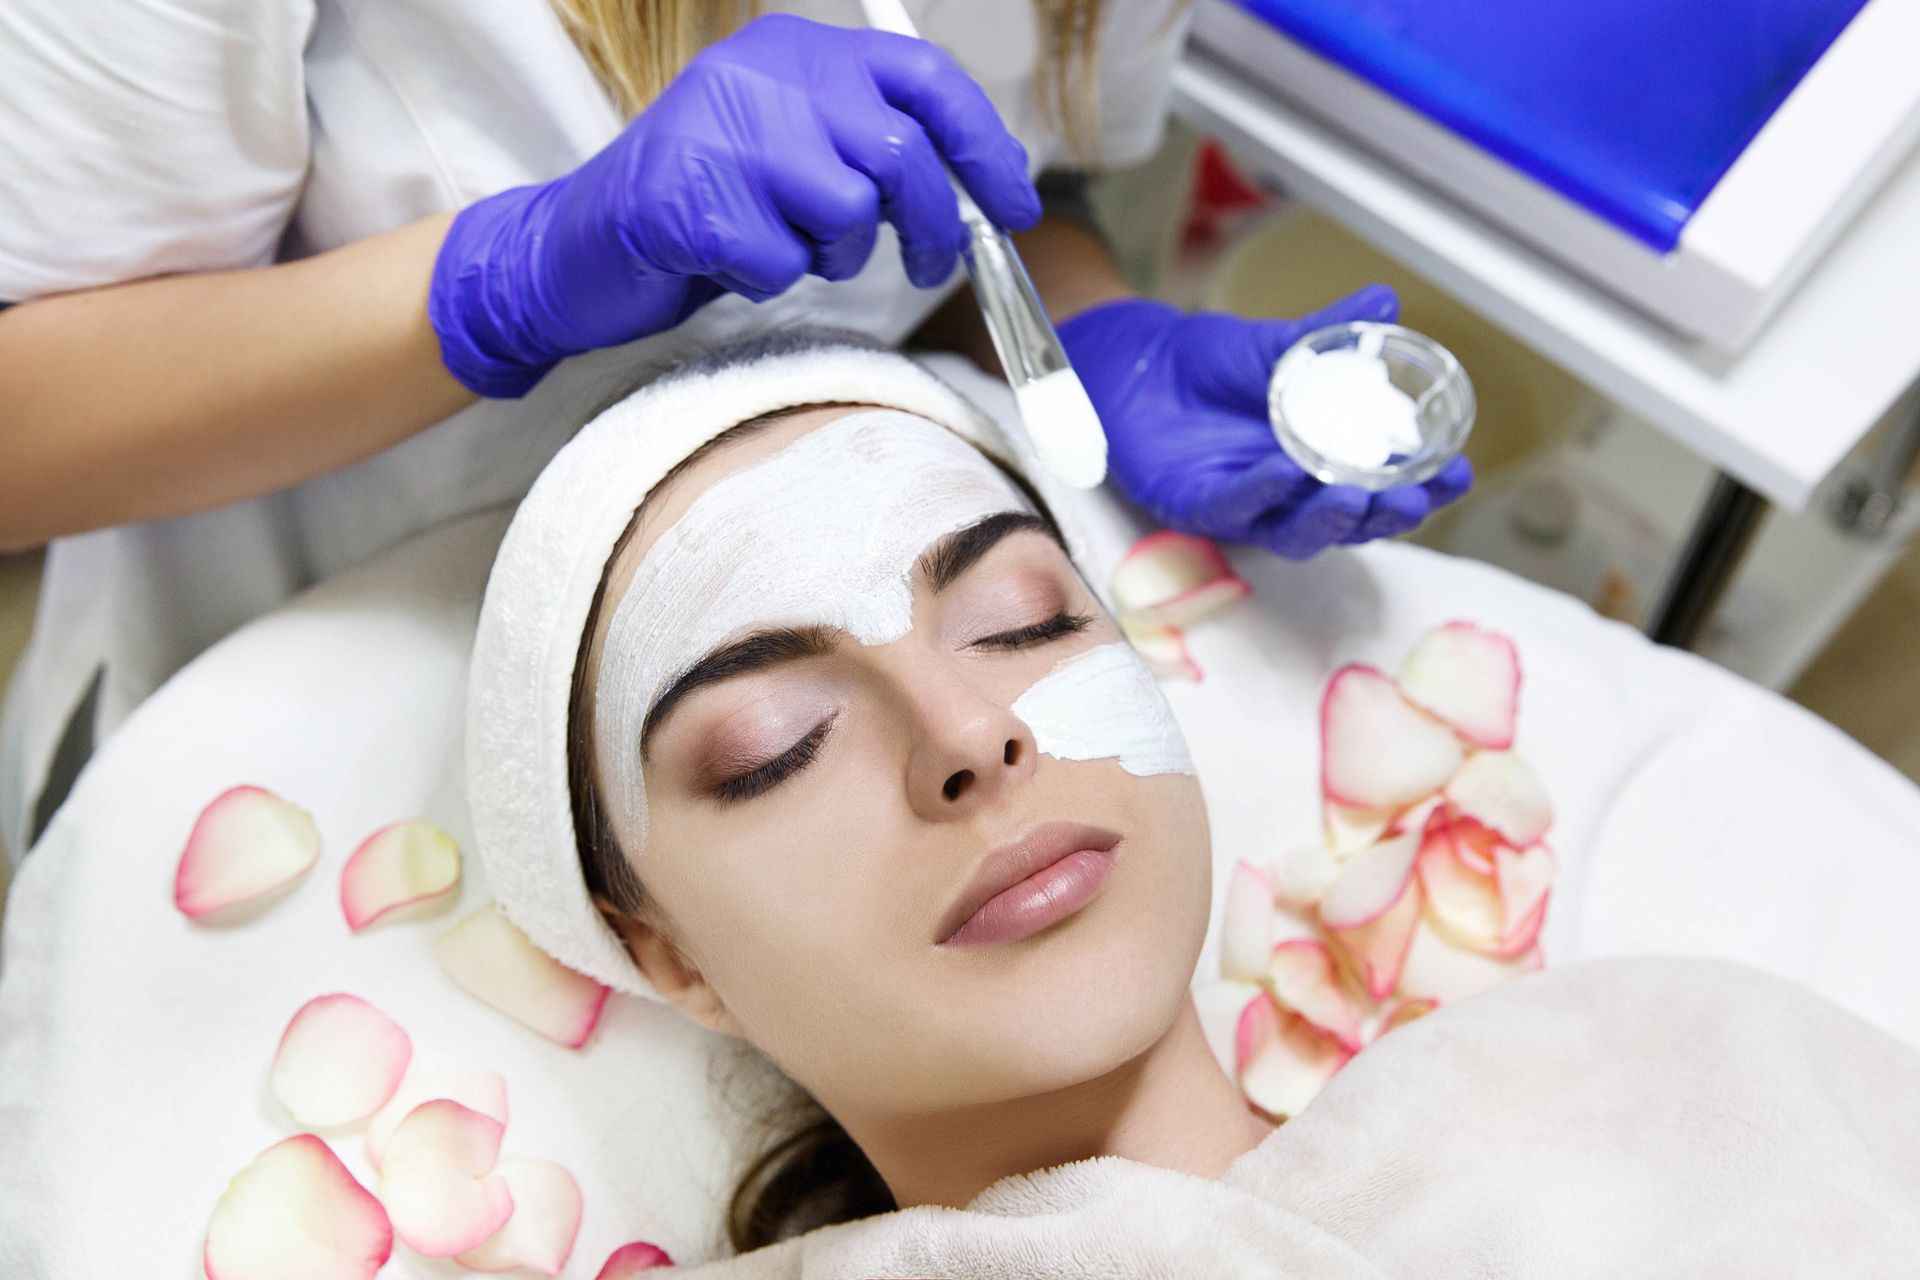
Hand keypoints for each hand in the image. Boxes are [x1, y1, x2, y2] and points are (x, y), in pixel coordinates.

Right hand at [430, 14, 1040, 396]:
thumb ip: (872, 149)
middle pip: (901, 154)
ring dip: (836, 254)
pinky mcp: (690, 201)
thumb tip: (982, 191)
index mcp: (793, 52)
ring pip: (848, 211)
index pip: (923, 78)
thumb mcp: (792, 153)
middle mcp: (760, 76)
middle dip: (934, 226)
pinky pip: (784, 263)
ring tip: (786, 247)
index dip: (984, 145)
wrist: (573, 248)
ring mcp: (719, 133)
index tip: (1017, 206)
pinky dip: (769, 281)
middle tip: (934, 265)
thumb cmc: (704, 209)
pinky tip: (727, 262)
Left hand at [1058, 287, 1472, 557]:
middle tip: (1415, 496)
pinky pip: (1233, 509)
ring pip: (1297, 533)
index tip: (1456, 472)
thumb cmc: (1212, 362)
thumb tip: (1386, 302)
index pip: (1383, 488)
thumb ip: (1331, 332)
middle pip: (1350, 524)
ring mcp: (1244, 505)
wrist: (1138, 363)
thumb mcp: (1279, 343)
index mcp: (1324, 462)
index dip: (1423, 488)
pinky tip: (1287, 472)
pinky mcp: (1193, 505)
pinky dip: (1262, 493)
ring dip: (1330, 519)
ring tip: (1357, 495)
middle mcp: (1290, 495)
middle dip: (1388, 515)